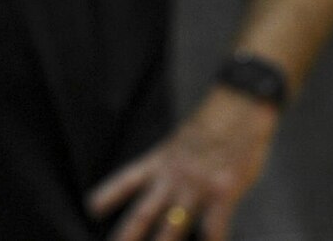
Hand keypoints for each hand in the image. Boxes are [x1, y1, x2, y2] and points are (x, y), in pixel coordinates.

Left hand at [88, 90, 279, 240]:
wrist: (241, 104)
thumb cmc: (215, 123)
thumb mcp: (181, 140)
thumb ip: (171, 165)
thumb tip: (164, 187)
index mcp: (161, 160)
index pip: (127, 180)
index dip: (107, 196)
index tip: (91, 210)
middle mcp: (174, 174)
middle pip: (144, 211)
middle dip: (127, 234)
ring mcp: (198, 184)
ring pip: (174, 224)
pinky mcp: (224, 189)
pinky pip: (214, 226)